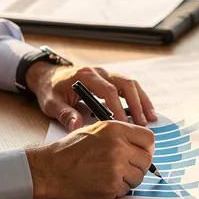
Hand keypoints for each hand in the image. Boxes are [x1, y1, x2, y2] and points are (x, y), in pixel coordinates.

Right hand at [25, 120, 155, 198]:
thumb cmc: (69, 150)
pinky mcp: (111, 186)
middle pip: (146, 160)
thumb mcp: (95, 130)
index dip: (147, 148)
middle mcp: (118, 147)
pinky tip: (103, 183)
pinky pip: (126, 190)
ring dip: (128, 179)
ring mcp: (115, 168)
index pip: (148, 138)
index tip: (142, 153)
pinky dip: (118, 189)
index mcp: (115, 129)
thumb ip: (119, 134)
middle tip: (125, 168)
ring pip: (138, 177)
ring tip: (110, 175)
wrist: (50, 169)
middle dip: (138, 166)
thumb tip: (140, 144)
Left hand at [26, 63, 157, 129]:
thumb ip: (64, 114)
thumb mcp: (51, 103)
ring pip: (130, 83)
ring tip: (150, 118)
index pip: (108, 91)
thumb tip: (77, 127)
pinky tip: (145, 111)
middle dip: (136, 104)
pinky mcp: (109, 78)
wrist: (47, 76)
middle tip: (142, 123)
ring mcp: (105, 73)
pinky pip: (128, 86)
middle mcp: (98, 72)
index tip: (124, 125)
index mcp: (85, 76)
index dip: (118, 108)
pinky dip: (138, 97)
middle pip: (125, 84)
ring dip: (141, 100)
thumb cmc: (50, 90)